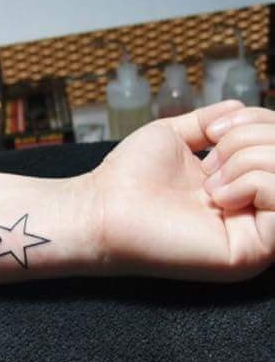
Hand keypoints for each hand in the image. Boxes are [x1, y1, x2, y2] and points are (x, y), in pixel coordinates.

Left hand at [81, 101, 274, 280]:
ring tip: (208, 182)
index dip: (259, 123)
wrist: (102, 208)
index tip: (214, 132)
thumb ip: (214, 122)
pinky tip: (216, 196)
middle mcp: (254, 213)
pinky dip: (253, 182)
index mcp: (241, 189)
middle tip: (209, 162)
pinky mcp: (252, 253)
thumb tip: (242, 108)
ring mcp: (256, 236)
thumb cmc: (131, 178)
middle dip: (250, 139)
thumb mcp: (178, 136)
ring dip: (247, 159)